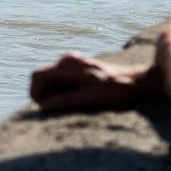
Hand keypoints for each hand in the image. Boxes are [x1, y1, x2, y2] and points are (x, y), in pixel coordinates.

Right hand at [29, 53, 159, 112]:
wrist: (136, 81)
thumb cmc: (114, 90)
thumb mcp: (88, 98)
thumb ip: (64, 101)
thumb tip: (44, 107)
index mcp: (67, 65)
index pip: (37, 76)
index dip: (34, 93)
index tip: (43, 109)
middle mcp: (67, 60)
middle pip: (42, 77)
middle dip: (44, 95)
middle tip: (56, 110)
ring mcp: (72, 62)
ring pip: (51, 79)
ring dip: (53, 94)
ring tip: (68, 105)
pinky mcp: (78, 67)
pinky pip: (60, 79)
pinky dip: (61, 90)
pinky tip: (75, 98)